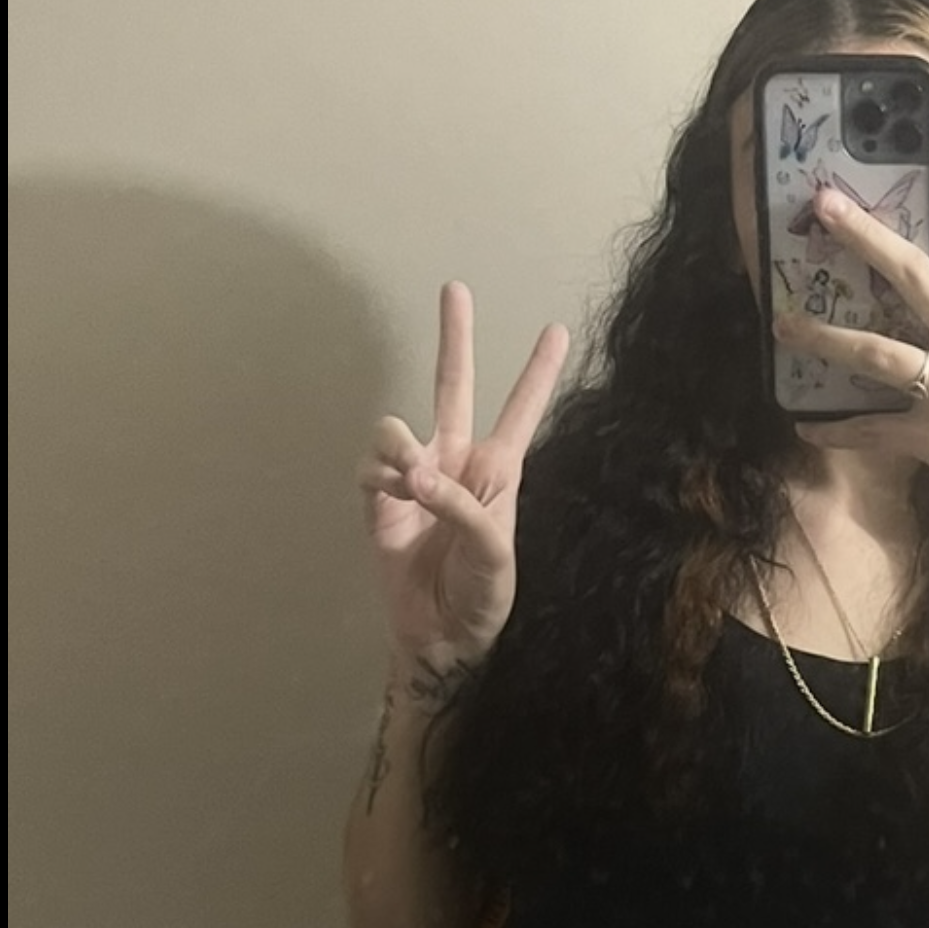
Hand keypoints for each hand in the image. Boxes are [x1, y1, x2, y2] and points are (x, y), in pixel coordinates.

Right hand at [359, 281, 569, 666]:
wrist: (442, 639)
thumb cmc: (483, 598)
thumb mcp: (494, 553)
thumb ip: (463, 506)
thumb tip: (418, 474)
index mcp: (498, 473)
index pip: (521, 413)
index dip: (537, 373)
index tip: (558, 330)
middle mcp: (456, 465)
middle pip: (453, 388)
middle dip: (454, 339)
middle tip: (455, 289)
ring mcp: (415, 481)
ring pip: (397, 430)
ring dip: (400, 446)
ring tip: (412, 480)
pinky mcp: (380, 503)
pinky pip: (370, 469)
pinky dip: (379, 477)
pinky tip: (393, 497)